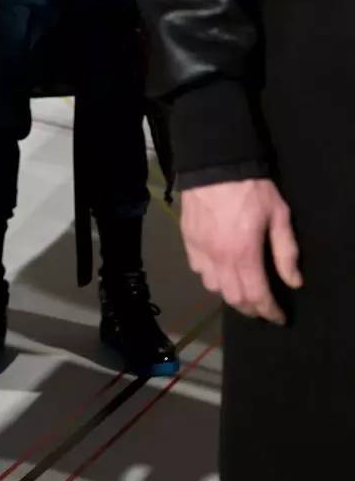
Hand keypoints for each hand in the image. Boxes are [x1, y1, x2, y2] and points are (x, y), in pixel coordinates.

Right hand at [181, 178, 302, 324]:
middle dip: (250, 308)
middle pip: (233, 298)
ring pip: (213, 287)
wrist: (214, 163)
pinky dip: (210, 275)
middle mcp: (219, 258)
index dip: (269, 311)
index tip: (278, 317)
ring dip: (229, 293)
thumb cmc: (251, 189)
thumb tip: (292, 281)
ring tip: (241, 288)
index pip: (256, 296)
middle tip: (262, 307)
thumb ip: (286, 251)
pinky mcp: (187, 239)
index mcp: (243, 254)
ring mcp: (200, 250)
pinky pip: (197, 269)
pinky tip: (219, 268)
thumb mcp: (278, 215)